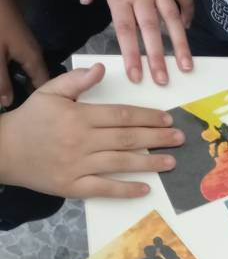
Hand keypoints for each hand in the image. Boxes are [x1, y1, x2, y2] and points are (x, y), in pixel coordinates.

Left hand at [0, 0, 47, 105]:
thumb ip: (1, 81)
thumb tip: (7, 104)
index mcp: (33, 59)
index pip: (43, 88)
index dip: (39, 105)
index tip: (34, 118)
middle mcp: (33, 55)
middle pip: (35, 82)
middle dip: (26, 96)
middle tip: (18, 111)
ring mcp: (24, 47)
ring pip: (24, 73)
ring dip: (17, 85)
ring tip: (9, 99)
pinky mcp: (14, 42)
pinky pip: (17, 64)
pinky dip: (11, 74)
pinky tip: (4, 80)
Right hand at [0, 64, 182, 198]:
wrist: (4, 151)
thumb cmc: (30, 120)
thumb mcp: (49, 92)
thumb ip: (77, 81)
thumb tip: (102, 69)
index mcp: (79, 116)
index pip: (121, 116)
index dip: (147, 117)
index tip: (167, 118)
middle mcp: (82, 141)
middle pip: (127, 138)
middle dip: (157, 138)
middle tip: (179, 139)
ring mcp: (78, 165)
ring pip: (121, 163)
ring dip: (149, 163)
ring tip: (171, 162)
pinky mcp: (73, 186)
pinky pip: (104, 188)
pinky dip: (126, 189)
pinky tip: (145, 188)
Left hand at [81, 0, 193, 85]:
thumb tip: (85, 1)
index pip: (125, 31)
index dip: (131, 56)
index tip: (136, 76)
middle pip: (150, 33)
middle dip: (157, 60)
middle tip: (164, 82)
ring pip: (172, 21)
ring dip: (180, 46)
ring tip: (187, 67)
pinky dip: (189, 15)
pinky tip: (190, 28)